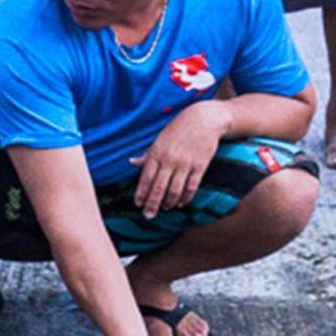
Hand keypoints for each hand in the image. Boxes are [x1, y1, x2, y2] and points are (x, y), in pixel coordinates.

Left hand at [133, 101, 225, 218]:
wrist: (204, 119)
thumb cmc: (179, 129)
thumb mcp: (159, 139)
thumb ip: (147, 154)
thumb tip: (131, 163)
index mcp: (157, 153)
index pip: (146, 178)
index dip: (141, 193)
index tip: (138, 205)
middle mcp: (170, 160)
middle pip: (158, 188)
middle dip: (152, 204)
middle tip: (148, 216)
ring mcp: (185, 163)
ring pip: (175, 190)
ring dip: (169, 202)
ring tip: (165, 209)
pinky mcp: (200, 166)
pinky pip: (191, 187)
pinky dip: (186, 197)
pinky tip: (181, 203)